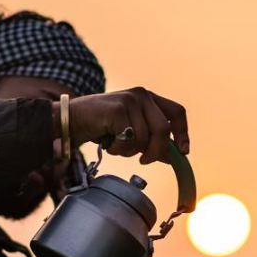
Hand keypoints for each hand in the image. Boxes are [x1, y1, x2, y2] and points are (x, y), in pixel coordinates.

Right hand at [62, 87, 189, 164]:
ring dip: (130, 151)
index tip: (184, 152)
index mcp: (149, 98)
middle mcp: (142, 95)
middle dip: (156, 151)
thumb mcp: (132, 132)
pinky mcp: (118, 110)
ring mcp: (130, 100)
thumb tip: (174, 156)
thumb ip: (152, 139)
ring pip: (145, 139)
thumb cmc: (102, 128)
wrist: (72, 121)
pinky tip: (108, 142)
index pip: (177, 113)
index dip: (183, 134)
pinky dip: (118, 148)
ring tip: (116, 145)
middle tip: (144, 161)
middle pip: (163, 130)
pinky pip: (129, 140)